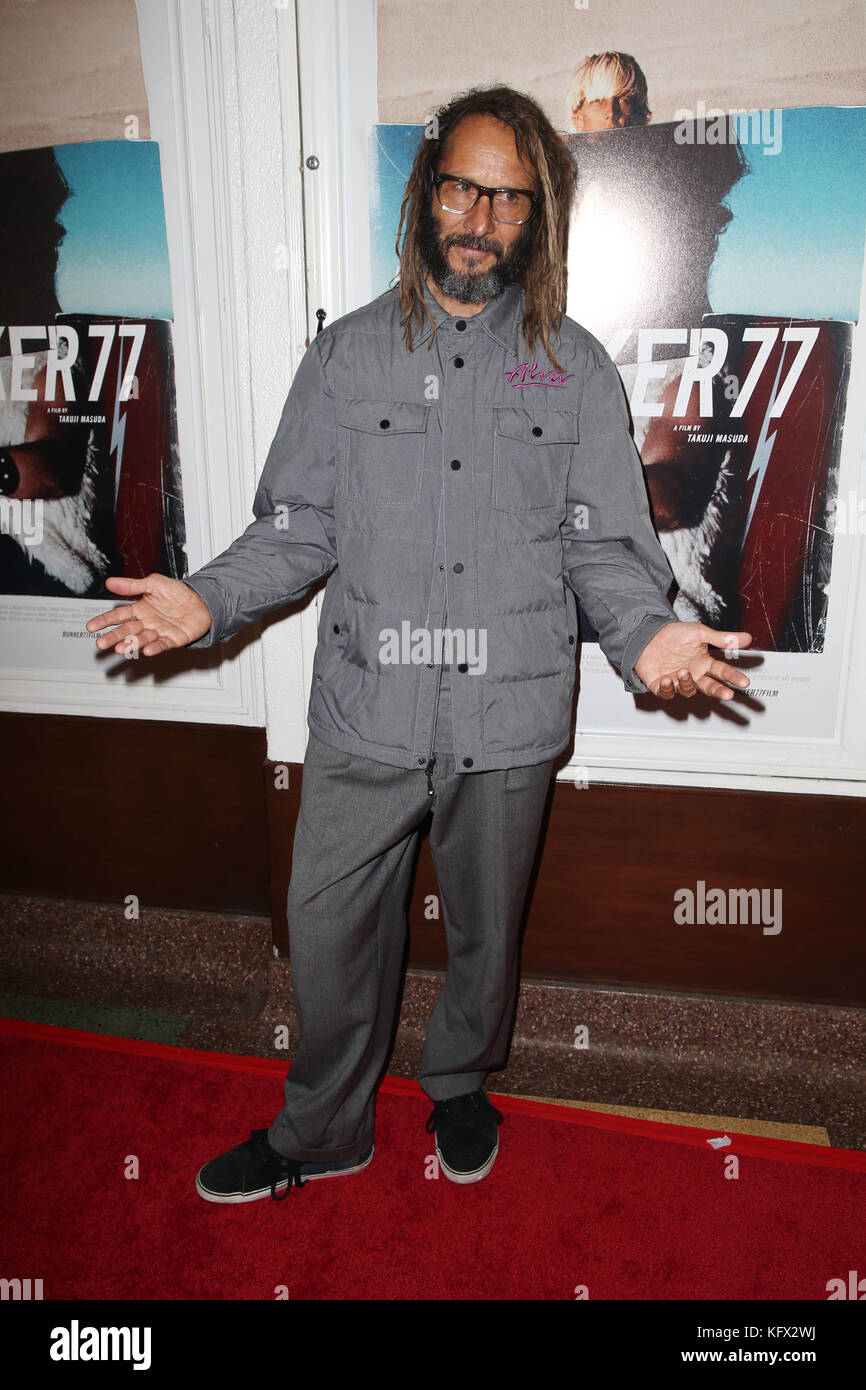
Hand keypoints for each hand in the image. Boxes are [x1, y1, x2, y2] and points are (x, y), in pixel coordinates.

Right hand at [85, 574, 211, 655]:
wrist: (201, 600)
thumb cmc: (178, 592)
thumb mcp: (153, 583)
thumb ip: (132, 585)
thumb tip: (110, 582)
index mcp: (140, 609)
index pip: (118, 615)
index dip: (104, 620)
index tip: (91, 626)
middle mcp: (147, 622)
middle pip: (127, 630)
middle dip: (113, 637)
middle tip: (100, 643)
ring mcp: (159, 631)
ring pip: (142, 639)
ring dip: (131, 644)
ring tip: (120, 649)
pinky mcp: (173, 639)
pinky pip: (163, 644)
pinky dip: (155, 647)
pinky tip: (147, 651)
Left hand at [634, 622, 751, 700]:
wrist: (649, 633)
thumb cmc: (675, 634)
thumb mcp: (700, 633)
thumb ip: (721, 638)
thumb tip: (747, 638)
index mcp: (704, 663)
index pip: (722, 672)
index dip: (733, 677)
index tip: (744, 682)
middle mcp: (693, 674)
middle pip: (709, 687)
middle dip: (719, 691)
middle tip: (728, 694)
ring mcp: (677, 681)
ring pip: (688, 690)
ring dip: (688, 684)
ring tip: (684, 672)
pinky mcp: (660, 685)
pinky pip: (665, 693)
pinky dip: (667, 689)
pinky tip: (667, 679)